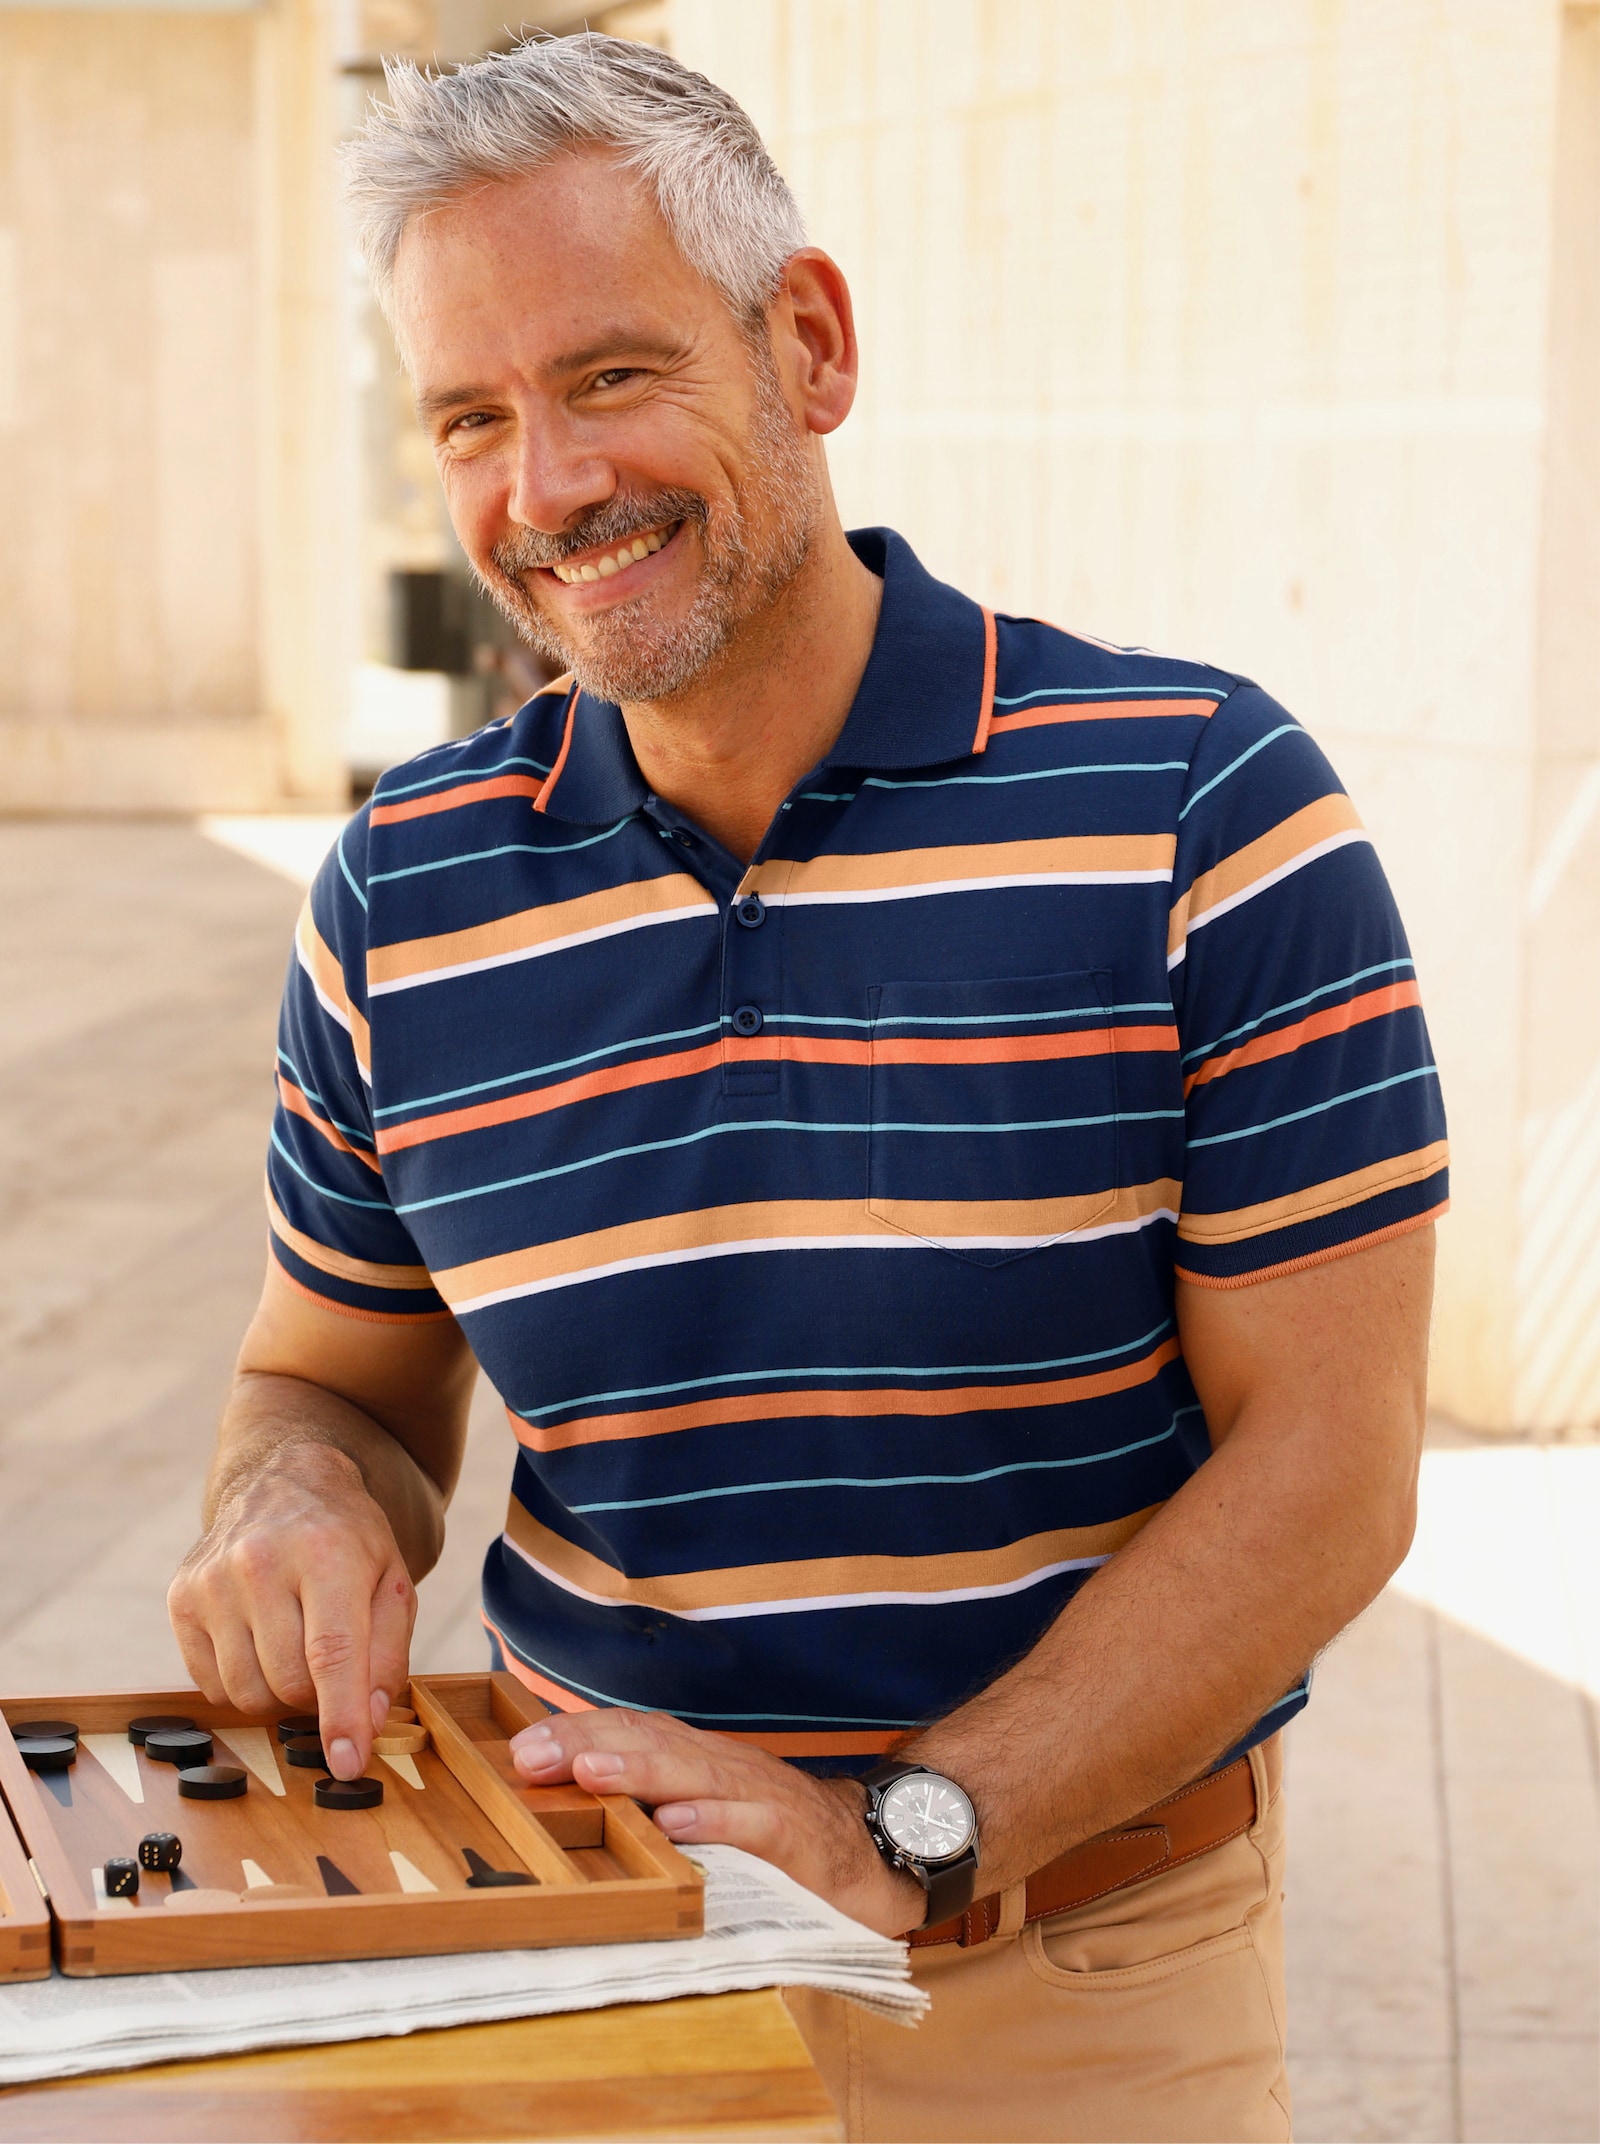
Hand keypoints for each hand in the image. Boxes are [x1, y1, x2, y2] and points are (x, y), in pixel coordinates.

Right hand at [167, 1444, 412, 1780]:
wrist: (285, 1483)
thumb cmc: (348, 1540)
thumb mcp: (390, 1582)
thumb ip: (388, 1655)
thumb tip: (366, 1724)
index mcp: (326, 1553)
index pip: (332, 1655)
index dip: (341, 1718)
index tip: (347, 1765)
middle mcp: (261, 1562)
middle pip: (290, 1681)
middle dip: (318, 1696)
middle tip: (330, 1667)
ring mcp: (213, 1580)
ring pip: (247, 1692)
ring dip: (279, 1693)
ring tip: (295, 1649)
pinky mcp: (182, 1598)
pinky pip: (213, 1684)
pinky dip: (244, 1682)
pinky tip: (260, 1642)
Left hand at [509, 1708, 926, 1936]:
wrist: (877, 1849)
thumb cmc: (780, 1836)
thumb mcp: (711, 1814)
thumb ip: (657, 1805)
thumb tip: (575, 1803)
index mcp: (700, 1762)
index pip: (632, 1734)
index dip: (577, 1735)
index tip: (521, 1751)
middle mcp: (725, 1768)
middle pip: (651, 1743)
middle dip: (587, 1745)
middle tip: (531, 1758)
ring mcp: (763, 1797)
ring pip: (695, 1775)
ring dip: (638, 1772)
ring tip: (588, 1774)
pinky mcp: (797, 1838)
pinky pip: (755, 1825)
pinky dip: (716, 1821)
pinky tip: (678, 1825)